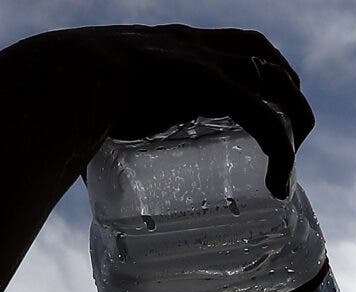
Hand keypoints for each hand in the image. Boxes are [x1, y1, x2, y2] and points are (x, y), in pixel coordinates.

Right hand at [43, 25, 316, 195]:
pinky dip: (280, 153)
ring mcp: (207, 63)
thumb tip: (71, 172)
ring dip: (294, 123)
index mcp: (171, 45)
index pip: (231, 42)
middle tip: (290, 136)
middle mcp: (196, 46)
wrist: (61, 79)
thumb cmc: (62, 97)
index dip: (257, 69)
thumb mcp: (92, 105)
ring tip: (289, 170)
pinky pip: (265, 119)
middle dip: (288, 92)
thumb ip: (96, 130)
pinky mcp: (212, 87)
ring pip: (278, 86)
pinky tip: (279, 185)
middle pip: (265, 55)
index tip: (262, 101)